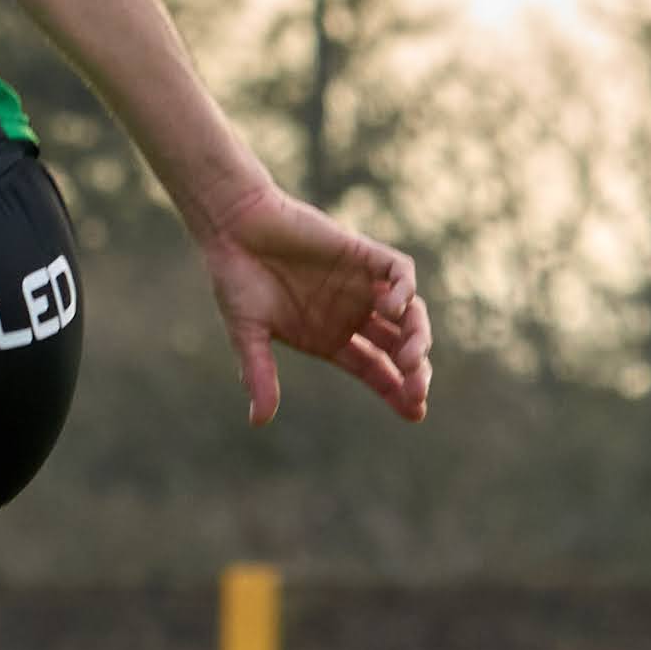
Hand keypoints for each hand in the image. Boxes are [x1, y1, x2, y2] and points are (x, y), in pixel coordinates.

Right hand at [192, 183, 429, 426]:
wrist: (233, 229)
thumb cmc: (236, 281)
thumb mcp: (247, 334)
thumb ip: (258, 374)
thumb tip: (258, 421)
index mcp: (330, 338)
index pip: (375, 369)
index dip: (396, 390)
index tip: (416, 413)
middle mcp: (351, 314)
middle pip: (398, 347)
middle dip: (413, 371)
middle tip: (417, 390)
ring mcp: (360, 284)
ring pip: (408, 313)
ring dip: (416, 336)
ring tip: (410, 358)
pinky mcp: (362, 254)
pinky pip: (398, 273)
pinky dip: (404, 290)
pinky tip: (392, 309)